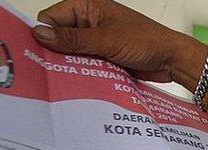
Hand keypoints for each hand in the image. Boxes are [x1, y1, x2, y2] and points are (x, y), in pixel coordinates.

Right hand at [32, 0, 204, 85]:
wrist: (172, 60)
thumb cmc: (147, 41)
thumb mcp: (106, 40)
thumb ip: (73, 39)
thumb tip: (41, 34)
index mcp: (88, 8)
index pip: (52, 17)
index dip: (43, 33)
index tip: (36, 53)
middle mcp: (89, 22)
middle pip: (59, 37)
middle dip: (55, 52)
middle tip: (47, 71)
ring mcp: (96, 40)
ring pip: (71, 53)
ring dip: (69, 65)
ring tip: (61, 80)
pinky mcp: (103, 57)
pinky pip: (85, 64)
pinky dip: (82, 72)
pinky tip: (77, 84)